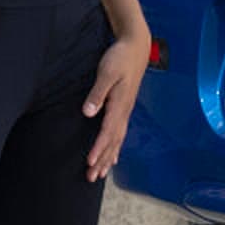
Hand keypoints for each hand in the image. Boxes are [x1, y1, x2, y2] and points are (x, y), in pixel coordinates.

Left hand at [82, 33, 147, 182]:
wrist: (136, 47)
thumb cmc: (120, 58)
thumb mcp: (107, 72)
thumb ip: (97, 93)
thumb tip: (88, 112)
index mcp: (119, 104)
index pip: (108, 132)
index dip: (98, 149)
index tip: (90, 163)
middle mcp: (124, 111)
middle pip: (113, 142)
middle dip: (102, 160)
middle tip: (91, 177)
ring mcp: (126, 110)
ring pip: (118, 140)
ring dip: (108, 157)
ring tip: (100, 173)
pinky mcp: (124, 107)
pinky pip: (120, 133)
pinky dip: (116, 147)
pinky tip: (113, 155)